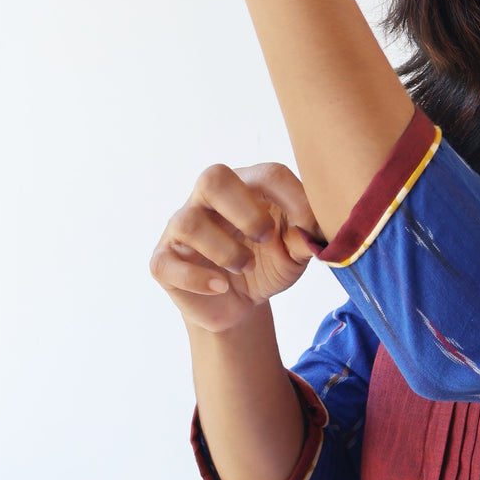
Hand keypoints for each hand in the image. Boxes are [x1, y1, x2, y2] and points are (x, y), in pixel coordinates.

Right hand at [150, 162, 322, 331]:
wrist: (240, 305)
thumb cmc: (267, 265)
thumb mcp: (293, 254)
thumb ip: (305, 238)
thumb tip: (315, 231)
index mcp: (245, 188)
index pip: (268, 174)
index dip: (294, 199)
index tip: (309, 228)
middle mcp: (208, 200)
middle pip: (213, 178)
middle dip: (246, 210)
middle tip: (265, 238)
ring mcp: (181, 228)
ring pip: (190, 223)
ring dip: (226, 250)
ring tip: (246, 267)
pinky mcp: (164, 261)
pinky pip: (168, 263)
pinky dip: (198, 279)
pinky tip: (221, 286)